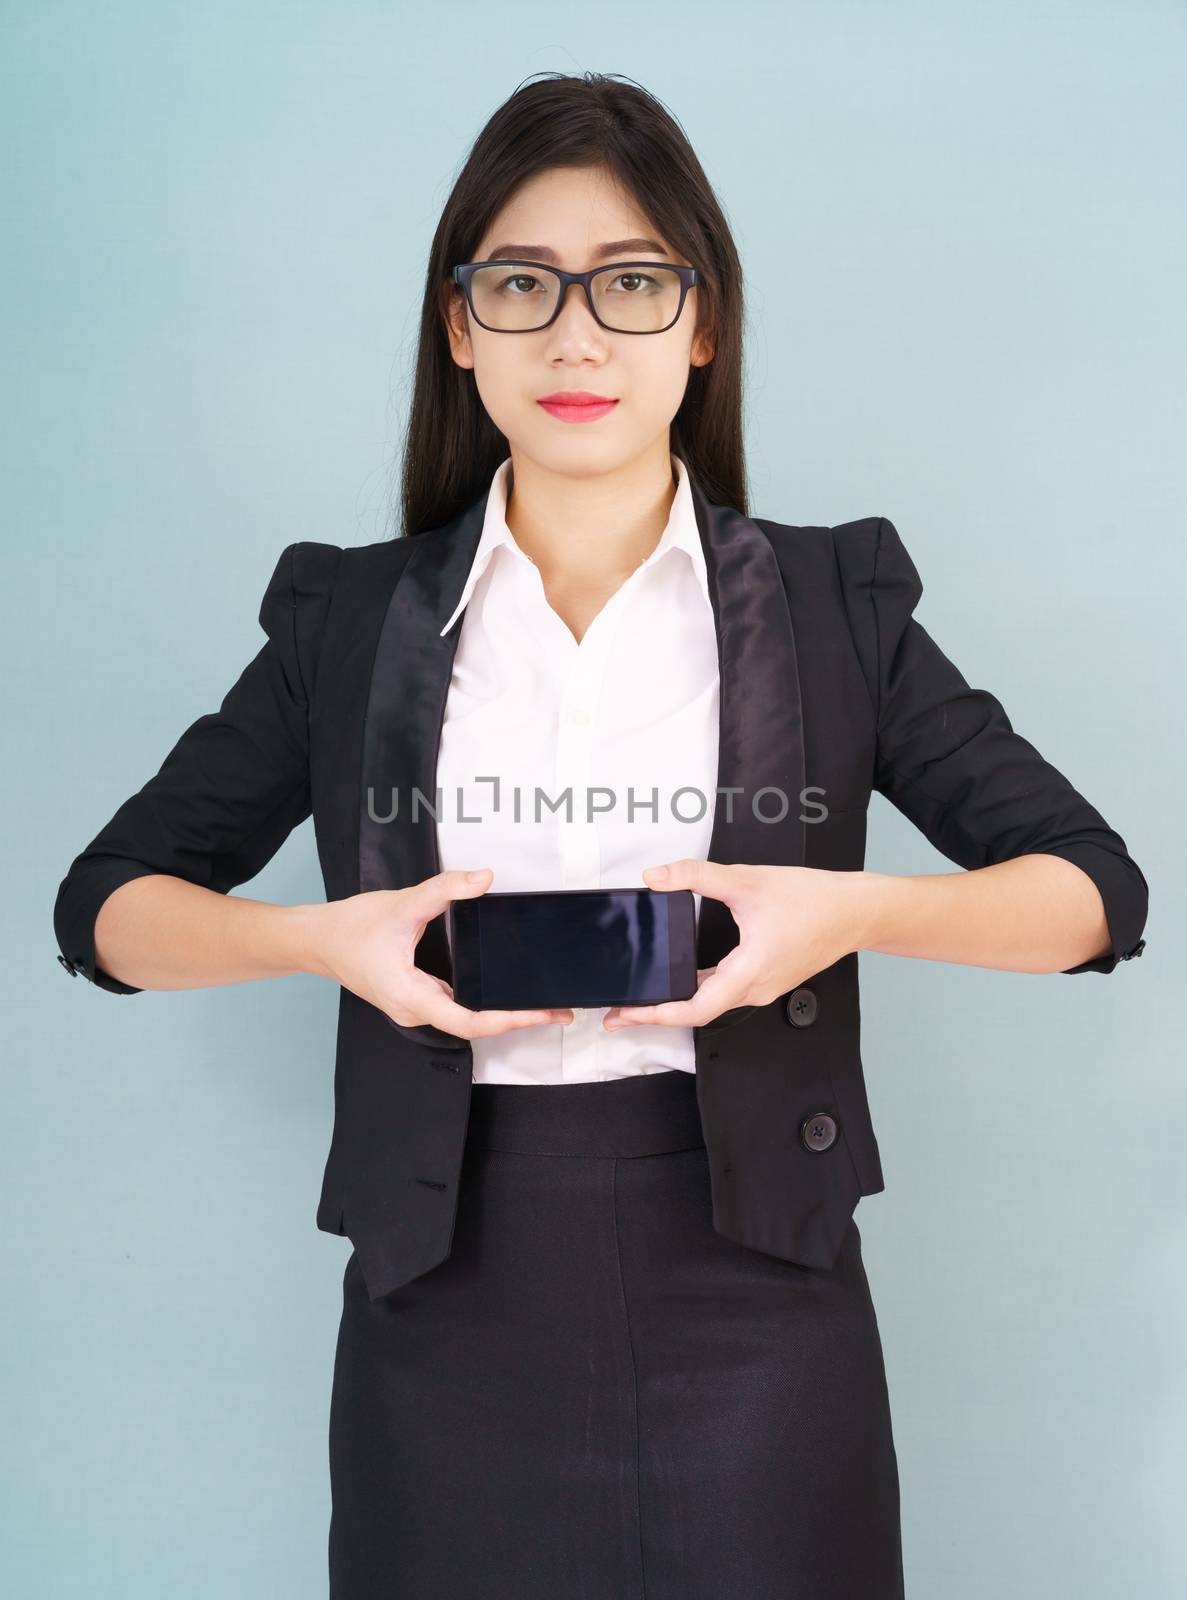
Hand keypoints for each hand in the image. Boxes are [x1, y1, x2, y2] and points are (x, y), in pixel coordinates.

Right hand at [310, 867, 573, 1038]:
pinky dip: (482, 999)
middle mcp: (415, 1011)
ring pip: (464, 1016)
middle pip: (474, 1024)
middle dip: (516, 1018)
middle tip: (556, 1009)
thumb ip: (444, 889)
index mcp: (413, 998)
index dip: (509, 1020)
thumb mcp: (402, 904)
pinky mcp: (414, 996)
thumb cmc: (351, 927)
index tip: (541, 1014)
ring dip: (501, 1011)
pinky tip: (502, 986)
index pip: (471, 1021)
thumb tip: (483, 878)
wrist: (316, 939)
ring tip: (539, 1002)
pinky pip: (453, 1003)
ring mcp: (414, 1006)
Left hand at [602, 859, 869, 1029]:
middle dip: (655, 1012)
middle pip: (697, 1010)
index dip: (655, 1015)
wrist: (857, 910)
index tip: (625, 1015)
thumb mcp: (747, 881)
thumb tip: (656, 876)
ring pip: (712, 1002)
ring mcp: (762, 986)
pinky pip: (726, 990)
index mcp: (749, 973)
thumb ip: (696, 876)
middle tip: (619, 1009)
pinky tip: (681, 975)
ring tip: (642, 996)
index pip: (694, 1009)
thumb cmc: (813, 900)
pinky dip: (698, 988)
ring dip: (676, 1001)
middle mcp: (754, 989)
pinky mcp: (767, 977)